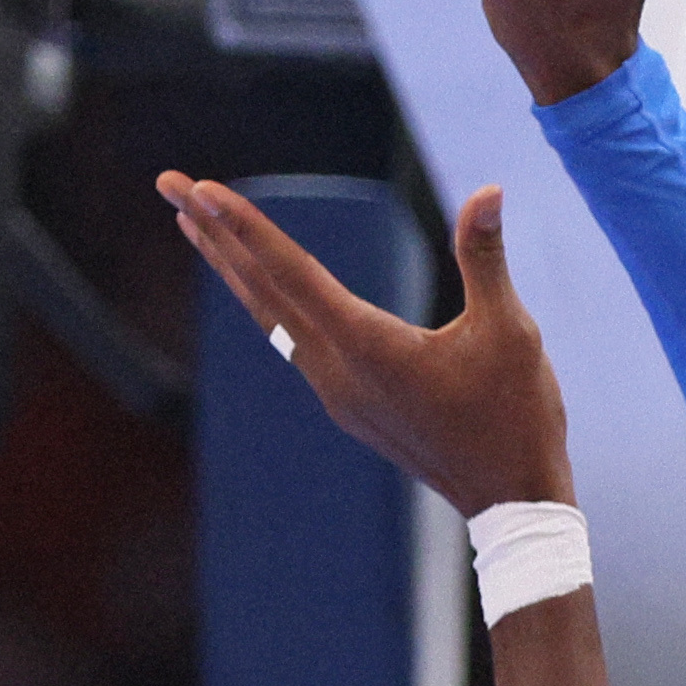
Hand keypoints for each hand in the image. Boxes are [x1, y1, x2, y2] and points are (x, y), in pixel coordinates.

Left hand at [158, 175, 568, 521]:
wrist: (510, 501)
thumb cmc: (516, 416)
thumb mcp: (510, 331)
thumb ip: (485, 258)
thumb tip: (489, 191)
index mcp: (369, 348)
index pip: (292, 273)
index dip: (244, 226)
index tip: (199, 190)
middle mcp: (338, 371)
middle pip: (260, 290)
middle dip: (212, 233)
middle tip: (169, 184)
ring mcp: (337, 393)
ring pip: (269, 318)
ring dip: (231, 267)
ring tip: (192, 224)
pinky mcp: (348, 407)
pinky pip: (290, 342)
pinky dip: (264, 302)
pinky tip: (256, 286)